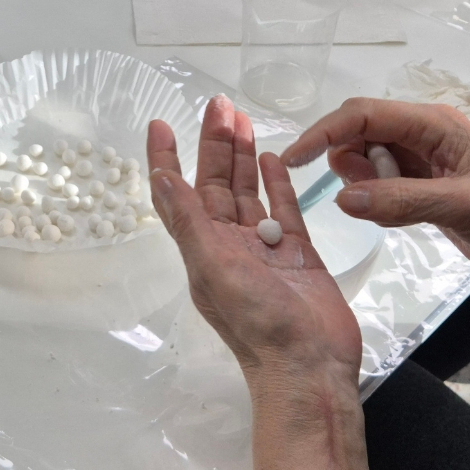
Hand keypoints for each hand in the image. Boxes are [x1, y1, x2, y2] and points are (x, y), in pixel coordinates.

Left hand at [147, 95, 361, 411]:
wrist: (309, 364)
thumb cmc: (258, 321)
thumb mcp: (212, 267)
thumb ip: (189, 221)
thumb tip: (160, 177)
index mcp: (203, 248)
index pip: (178, 194)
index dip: (167, 159)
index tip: (160, 124)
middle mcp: (229, 244)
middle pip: (218, 184)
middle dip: (216, 145)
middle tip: (219, 105)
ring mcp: (265, 248)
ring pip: (250, 193)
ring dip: (244, 157)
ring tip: (242, 120)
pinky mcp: (297, 253)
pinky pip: (284, 211)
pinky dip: (277, 186)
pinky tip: (272, 160)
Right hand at [281, 98, 469, 278]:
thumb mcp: (459, 204)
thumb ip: (399, 200)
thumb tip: (341, 198)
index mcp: (431, 124)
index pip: (363, 115)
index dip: (324, 132)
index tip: (293, 159)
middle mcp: (419, 135)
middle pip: (357, 134)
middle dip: (347, 162)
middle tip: (361, 194)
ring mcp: (416, 161)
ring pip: (363, 162)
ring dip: (362, 185)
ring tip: (392, 208)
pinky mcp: (414, 186)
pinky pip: (375, 188)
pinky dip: (374, 203)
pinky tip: (400, 218)